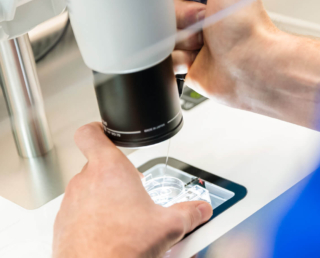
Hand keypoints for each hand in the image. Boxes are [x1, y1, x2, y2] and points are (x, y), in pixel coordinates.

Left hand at [53, 123, 212, 257]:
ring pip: (88, 189)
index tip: (105, 133)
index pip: (90, 134)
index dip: (97, 129)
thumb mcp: (169, 225)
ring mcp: (71, 203)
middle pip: (98, 165)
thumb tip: (201, 210)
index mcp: (110, 169)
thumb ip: (189, 212)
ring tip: (124, 218)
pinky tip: (110, 232)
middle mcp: (86, 181)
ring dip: (104, 197)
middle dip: (116, 177)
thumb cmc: (123, 246)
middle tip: (133, 193)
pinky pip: (78, 211)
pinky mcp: (63, 223)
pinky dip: (92, 217)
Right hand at [170, 0, 275, 108]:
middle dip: (181, 11)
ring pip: (161, 29)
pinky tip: (197, 56)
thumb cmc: (246, 24)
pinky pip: (163, 55)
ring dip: (181, 35)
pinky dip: (178, 57)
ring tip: (204, 40)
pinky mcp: (186, 60)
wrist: (249, 65)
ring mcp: (192, 36)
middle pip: (164, 2)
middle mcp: (201, 10)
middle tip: (204, 18)